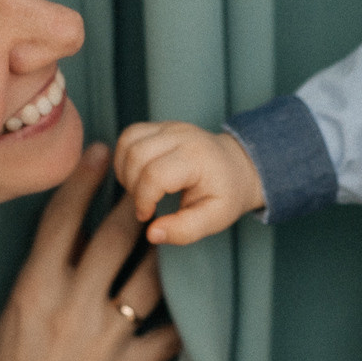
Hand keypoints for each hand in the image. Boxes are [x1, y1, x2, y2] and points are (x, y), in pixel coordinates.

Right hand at [0, 142, 181, 360]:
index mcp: (32, 290)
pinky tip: (199, 304)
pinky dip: (183, 321)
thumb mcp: (9, 321)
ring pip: (149, 278)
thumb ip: (40, 279)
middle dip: (138, 200)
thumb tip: (71, 237)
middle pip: (115, 238)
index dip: (84, 181)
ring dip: (167, 250)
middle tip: (155, 174)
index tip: (103, 153)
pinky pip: (167, 337)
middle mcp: (70, 307)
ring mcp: (102, 340)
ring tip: (180, 226)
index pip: (62, 221)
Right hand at [113, 121, 265, 244]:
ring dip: (125, 172)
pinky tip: (138, 176)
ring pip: (128, 143)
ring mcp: (169, 127)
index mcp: (196, 157)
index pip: (154, 174)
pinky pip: (129, 136)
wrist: (237, 167)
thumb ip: (184, 230)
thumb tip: (151, 233)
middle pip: (136, 156)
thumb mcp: (214, 219)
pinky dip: (124, 158)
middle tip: (146, 204)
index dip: (143, 200)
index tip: (148, 216)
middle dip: (133, 187)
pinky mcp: (160, 127)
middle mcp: (181, 135)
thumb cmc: (226, 194)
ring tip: (141, 190)